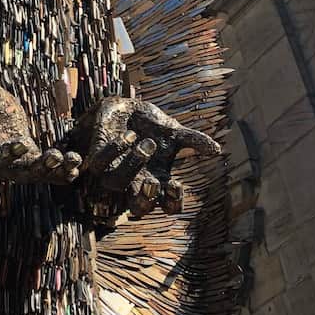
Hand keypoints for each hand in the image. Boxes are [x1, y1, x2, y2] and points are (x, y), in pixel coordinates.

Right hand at [0, 72, 81, 183]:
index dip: (7, 154)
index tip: (21, 145)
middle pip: (20, 172)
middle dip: (39, 167)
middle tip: (56, 157)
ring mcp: (16, 159)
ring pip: (37, 172)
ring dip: (56, 170)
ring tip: (75, 162)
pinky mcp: (28, 152)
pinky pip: (45, 165)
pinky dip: (61, 167)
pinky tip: (77, 164)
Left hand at [70, 96, 219, 220]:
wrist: (123, 106)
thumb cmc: (150, 123)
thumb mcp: (173, 131)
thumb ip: (193, 140)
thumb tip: (217, 149)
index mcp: (158, 179)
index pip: (167, 205)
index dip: (173, 203)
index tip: (177, 184)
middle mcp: (136, 180)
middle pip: (138, 208)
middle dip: (146, 199)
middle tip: (153, 181)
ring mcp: (115, 170)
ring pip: (116, 184)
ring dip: (132, 165)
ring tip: (145, 143)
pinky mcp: (97, 157)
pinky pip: (98, 164)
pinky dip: (113, 150)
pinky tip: (127, 135)